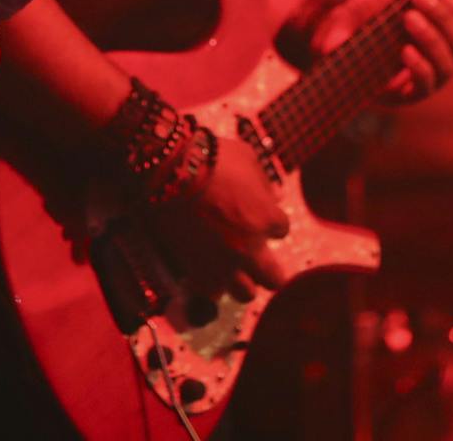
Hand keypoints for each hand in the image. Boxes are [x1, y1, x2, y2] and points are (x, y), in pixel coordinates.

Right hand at [141, 133, 291, 299]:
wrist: (170, 170)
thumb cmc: (211, 157)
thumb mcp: (248, 159)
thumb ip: (264, 183)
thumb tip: (273, 198)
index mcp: (267, 219)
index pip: (282, 230)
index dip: (270, 222)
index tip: (257, 214)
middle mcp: (251, 248)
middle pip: (274, 279)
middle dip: (269, 269)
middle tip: (259, 260)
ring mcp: (224, 264)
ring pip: (246, 294)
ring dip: (242, 281)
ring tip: (232, 269)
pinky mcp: (197, 271)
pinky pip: (212, 292)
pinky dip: (212, 283)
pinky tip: (207, 269)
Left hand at [312, 0, 452, 102]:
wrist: (331, 37)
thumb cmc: (370, 13)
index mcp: (445, 36)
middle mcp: (441, 59)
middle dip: (445, 18)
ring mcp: (423, 79)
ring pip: (449, 66)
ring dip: (433, 39)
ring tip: (407, 17)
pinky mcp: (403, 96)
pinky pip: (425, 88)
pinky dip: (420, 67)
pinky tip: (404, 50)